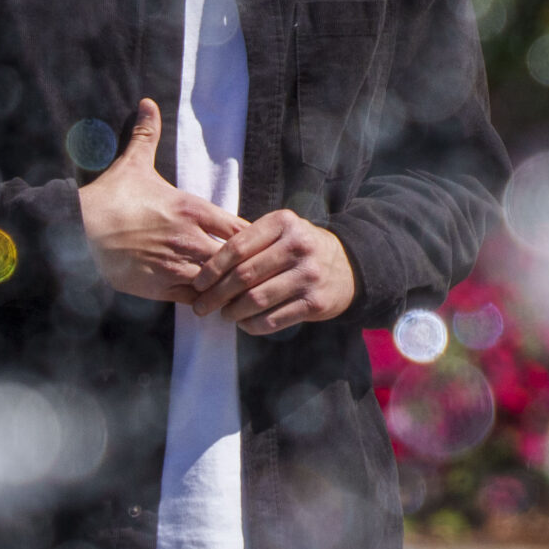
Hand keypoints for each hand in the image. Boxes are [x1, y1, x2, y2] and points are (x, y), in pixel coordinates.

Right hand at [78, 99, 247, 302]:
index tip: (248, 243)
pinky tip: (205, 299)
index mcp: (191, 209)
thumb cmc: (109, 198)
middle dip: (242, 265)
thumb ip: (146, 136)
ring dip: (225, 285)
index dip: (248, 238)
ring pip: (220, 282)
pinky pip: (196, 301)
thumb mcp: (132, 164)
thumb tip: (147, 104)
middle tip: (245, 269)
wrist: (77, 229)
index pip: (241, 228)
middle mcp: (190, 238)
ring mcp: (177, 265)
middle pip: (237, 258)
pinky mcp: (161, 288)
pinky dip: (204, 301)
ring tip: (229, 288)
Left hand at [187, 208, 356, 333]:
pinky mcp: (316, 303)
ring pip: (256, 299)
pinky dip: (252, 325)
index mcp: (283, 223)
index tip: (197, 283)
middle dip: (216, 294)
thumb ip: (249, 241)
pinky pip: (274, 319)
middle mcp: (298, 247)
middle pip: (244, 275)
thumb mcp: (281, 231)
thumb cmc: (300, 249)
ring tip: (223, 314)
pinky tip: (244, 323)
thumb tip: (204, 266)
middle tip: (201, 305)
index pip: (237, 247)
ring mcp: (309, 276)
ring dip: (232, 312)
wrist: (350, 267)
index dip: (212, 268)